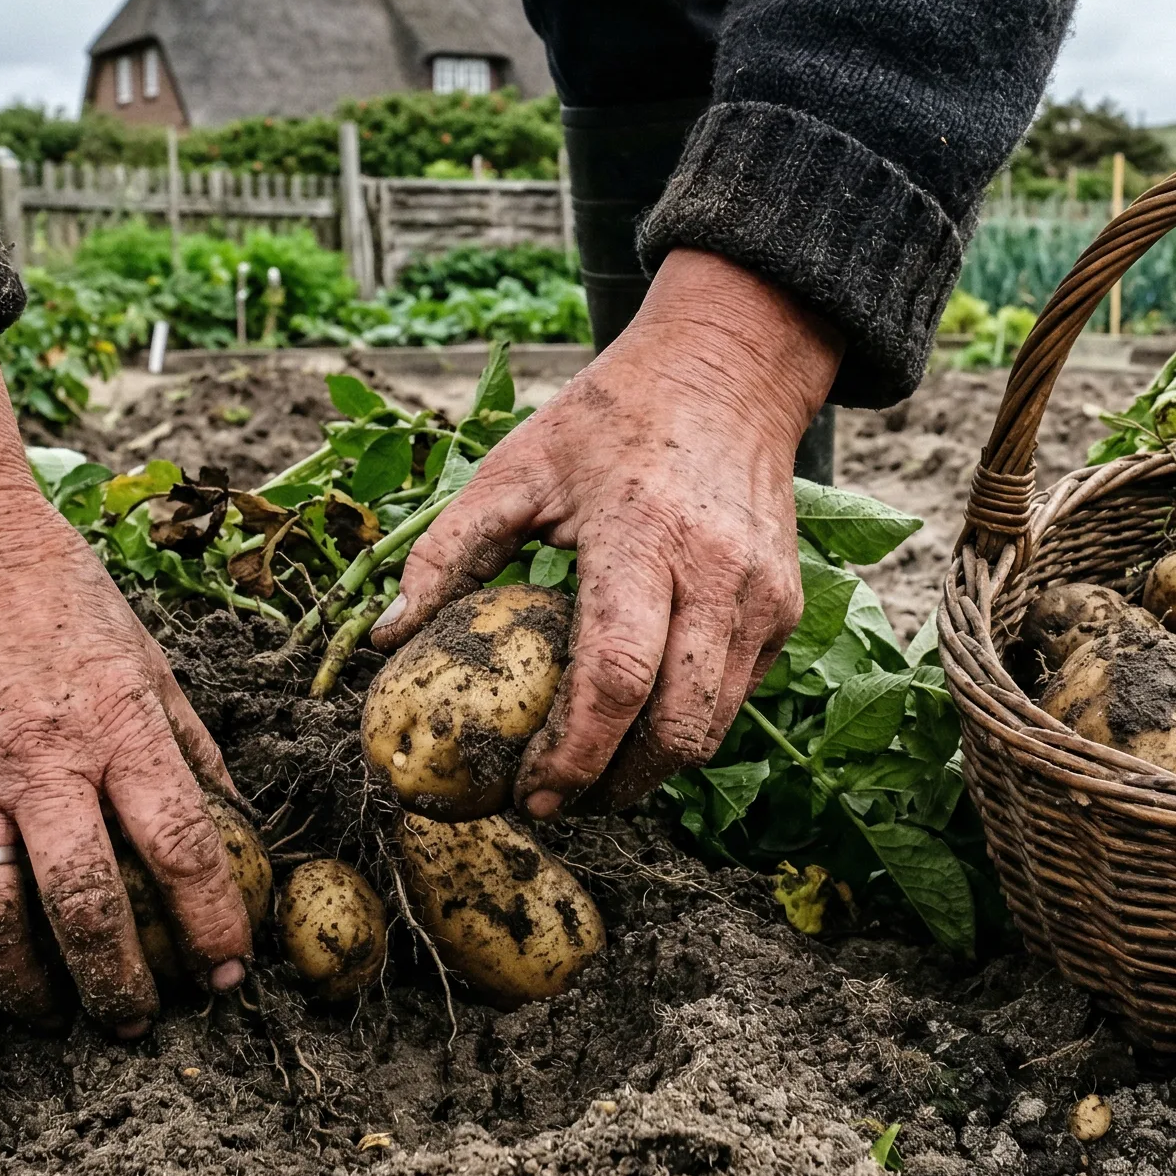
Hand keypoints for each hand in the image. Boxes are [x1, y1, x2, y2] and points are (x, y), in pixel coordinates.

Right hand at [0, 321, 250, 1033]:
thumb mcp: (147, 657)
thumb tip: (238, 822)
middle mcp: (43, 759)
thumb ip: (189, 744)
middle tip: (135, 1022)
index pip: (180, 846)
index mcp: (119, 725)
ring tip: (47, 1014)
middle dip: (118, 982)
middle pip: (86, 901)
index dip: (211, 924)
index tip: (228, 974)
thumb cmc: (59, 593)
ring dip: (22, 984)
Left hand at [372, 249, 841, 814]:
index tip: (530, 794)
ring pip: (714, 727)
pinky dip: (686, 724)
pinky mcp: (785, 609)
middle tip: (557, 800)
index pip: (615, 675)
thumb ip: (448, 549)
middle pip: (676, 726)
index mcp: (643, 534)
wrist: (727, 375)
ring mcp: (763, 596)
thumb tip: (390, 636)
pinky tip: (638, 720)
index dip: (574, 753)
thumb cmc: (610, 419)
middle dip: (614, 786)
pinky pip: (736, 698)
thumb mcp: (515, 465)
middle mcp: (717, 573)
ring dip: (651, 768)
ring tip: (592, 774)